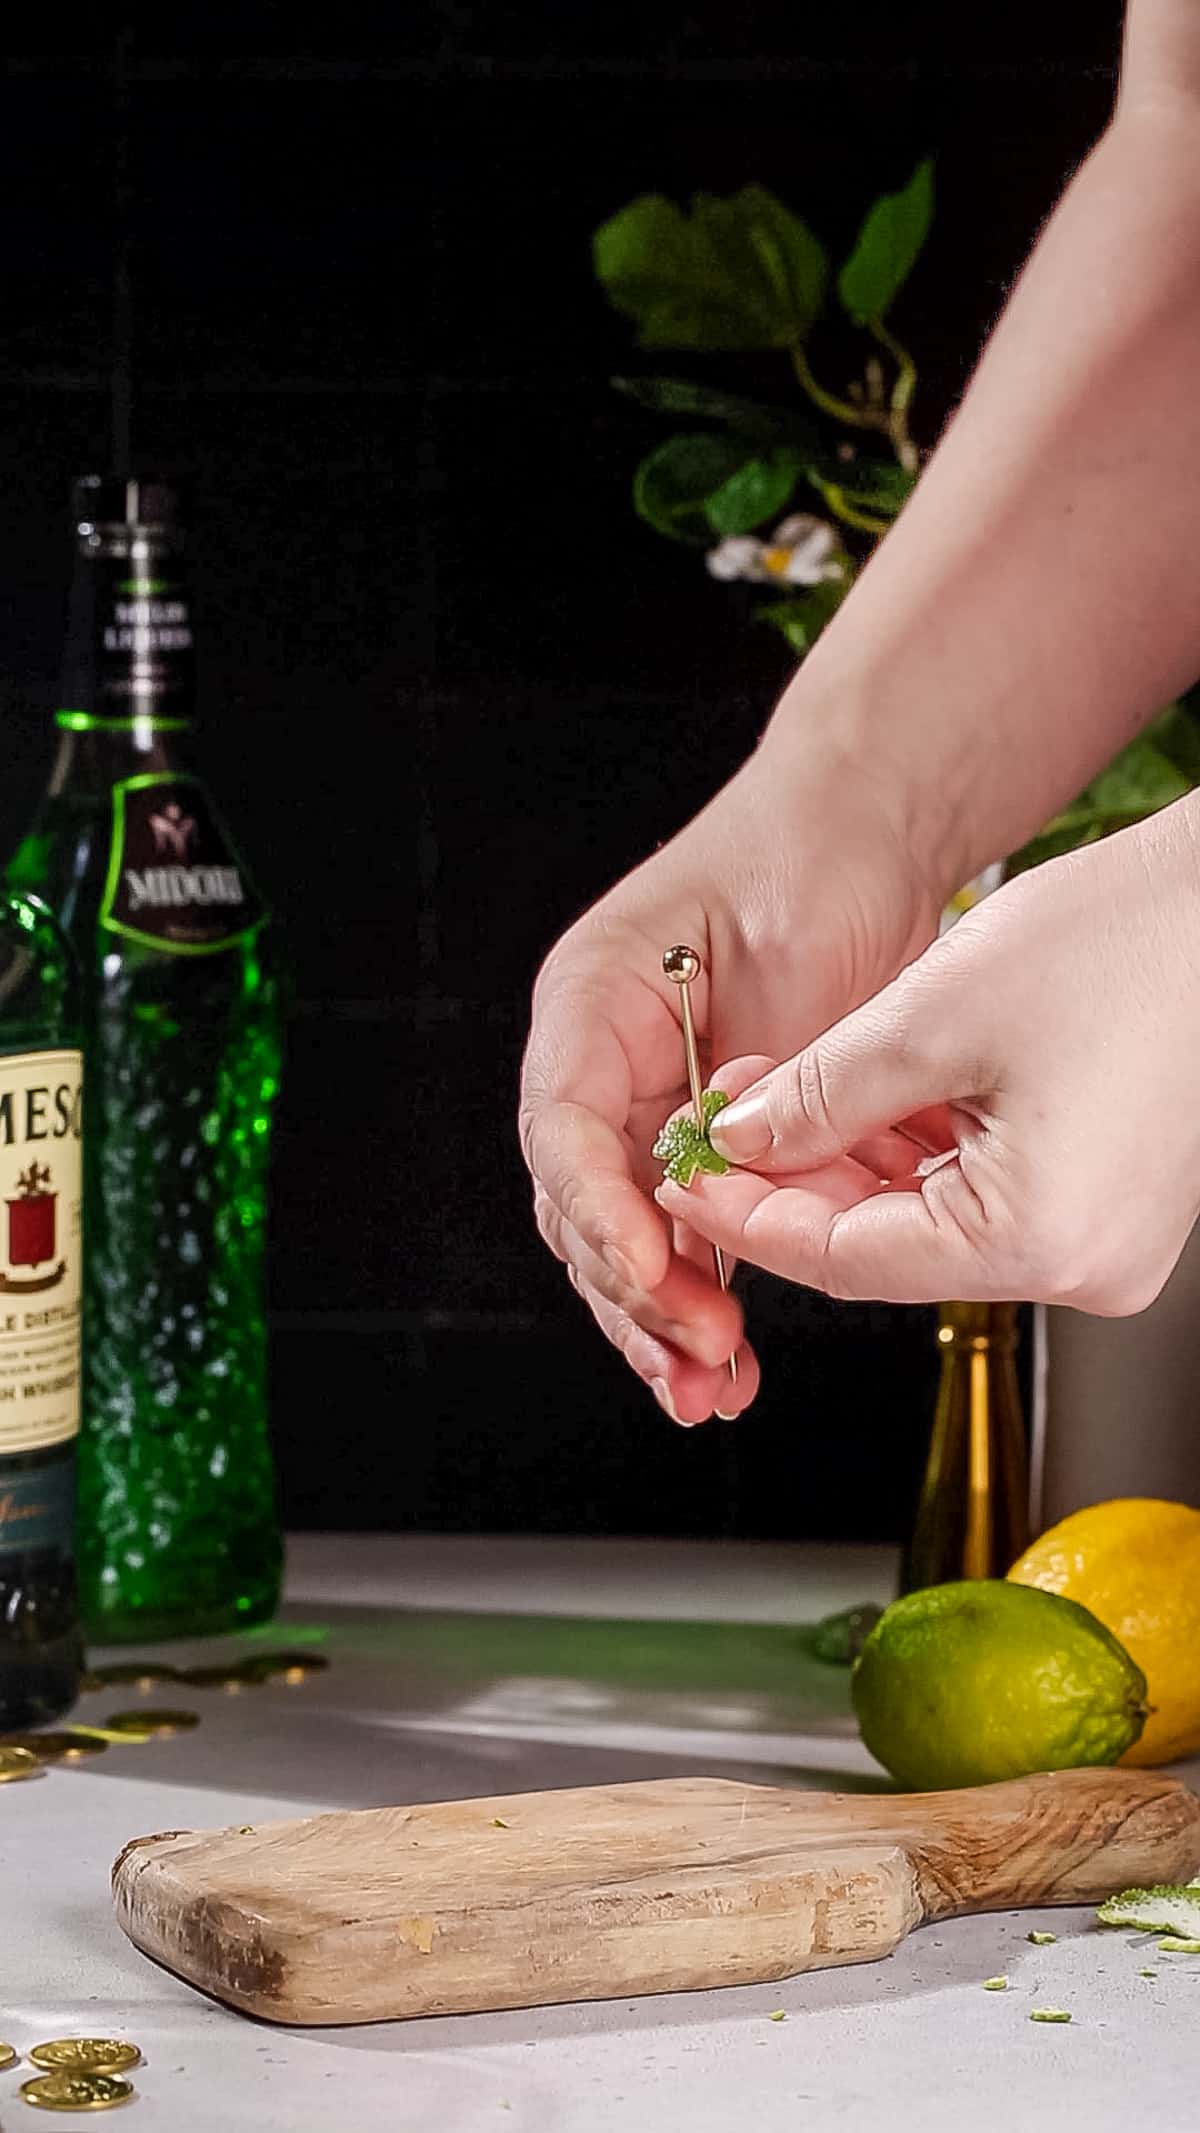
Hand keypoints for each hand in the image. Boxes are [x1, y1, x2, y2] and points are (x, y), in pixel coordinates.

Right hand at [519, 733, 944, 1422]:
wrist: (864, 832)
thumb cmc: (813, 852)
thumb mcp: (782, 929)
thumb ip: (751, 1057)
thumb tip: (733, 1172)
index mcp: (589, 1001)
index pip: (562, 1124)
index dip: (599, 1207)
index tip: (649, 1268)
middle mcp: (602, 1065)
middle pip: (582, 1204)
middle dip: (632, 1290)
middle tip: (698, 1354)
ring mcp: (647, 1109)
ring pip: (624, 1240)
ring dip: (658, 1321)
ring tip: (707, 1392)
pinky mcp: (705, 1145)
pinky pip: (688, 1239)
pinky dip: (701, 1301)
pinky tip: (728, 1364)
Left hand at [660, 800, 1199, 1312]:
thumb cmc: (1130, 941)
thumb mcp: (936, 1016)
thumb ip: (820, 1094)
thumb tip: (742, 1139)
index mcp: (1041, 1241)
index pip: (841, 1260)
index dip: (746, 1214)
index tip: (683, 1174)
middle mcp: (1083, 1266)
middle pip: (882, 1248)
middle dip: (792, 1177)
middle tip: (722, 1114)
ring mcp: (1104, 1240)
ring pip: (926, 1222)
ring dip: (847, 1158)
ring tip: (781, 1085)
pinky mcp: (1112, 1205)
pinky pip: (984, 1198)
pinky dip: (916, 1151)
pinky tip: (863, 1094)